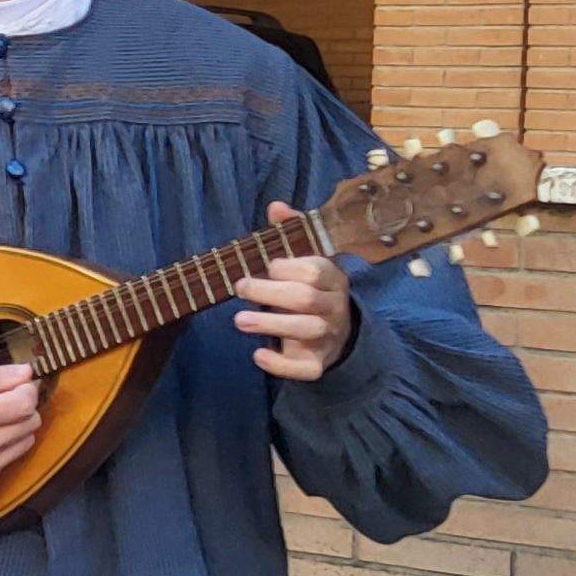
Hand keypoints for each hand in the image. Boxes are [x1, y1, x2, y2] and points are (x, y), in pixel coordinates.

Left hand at [233, 200, 356, 381]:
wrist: (335, 332)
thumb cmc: (309, 289)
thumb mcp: (303, 260)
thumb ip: (290, 234)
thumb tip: (276, 206)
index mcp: (331, 278)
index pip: (315, 270)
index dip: (288, 267)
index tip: (266, 265)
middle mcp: (334, 306)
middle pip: (306, 299)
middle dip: (270, 292)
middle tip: (239, 287)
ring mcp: (328, 336)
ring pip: (306, 330)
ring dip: (270, 324)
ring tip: (239, 320)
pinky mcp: (317, 362)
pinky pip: (306, 368)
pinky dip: (281, 364)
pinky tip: (258, 355)